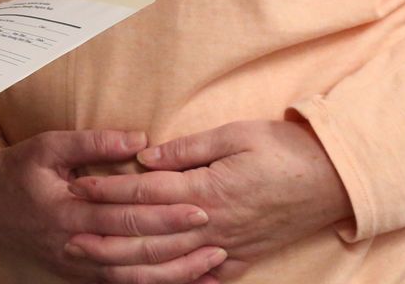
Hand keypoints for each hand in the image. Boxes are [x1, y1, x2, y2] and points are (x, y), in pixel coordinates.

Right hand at [0, 131, 222, 282]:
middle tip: (217, 237)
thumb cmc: (18, 170)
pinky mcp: (78, 275)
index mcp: (67, 210)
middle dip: (178, 247)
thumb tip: (140, 139)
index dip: (163, 213)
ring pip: (130, 277)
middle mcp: (73, 245)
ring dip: (172, 274)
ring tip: (210, 265)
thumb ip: (93, 142)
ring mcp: (76, 266)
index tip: (199, 206)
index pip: (124, 215)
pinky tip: (181, 280)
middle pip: (134, 251)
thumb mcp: (48, 146)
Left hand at [68, 120, 352, 271]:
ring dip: (130, 261)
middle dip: (107, 234)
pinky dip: (174, 281)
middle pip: (150, 234)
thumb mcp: (236, 135)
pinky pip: (202, 277)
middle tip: (70, 233)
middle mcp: (214, 225)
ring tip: (97, 259)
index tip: (79, 185)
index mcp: (209, 190)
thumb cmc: (285, 150)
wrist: (335, 180)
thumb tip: (146, 155)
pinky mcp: (244, 258)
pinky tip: (150, 281)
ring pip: (170, 262)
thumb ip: (188, 149)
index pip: (146, 192)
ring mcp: (229, 247)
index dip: (110, 189)